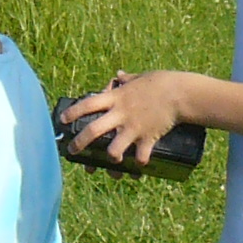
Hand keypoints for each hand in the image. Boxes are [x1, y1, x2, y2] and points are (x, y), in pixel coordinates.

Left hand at [65, 70, 190, 163]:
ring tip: (110, 161)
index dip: (72, 112)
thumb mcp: (140, 78)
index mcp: (116, 98)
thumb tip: (119, 75)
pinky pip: (139, 157)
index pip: (88, 104)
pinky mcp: (148, 138)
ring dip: (109, 158)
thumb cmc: (160, 83)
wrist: (180, 93)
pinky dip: (138, 163)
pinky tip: (138, 166)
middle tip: (72, 151)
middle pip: (93, 130)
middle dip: (79, 143)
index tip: (61, 119)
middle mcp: (121, 114)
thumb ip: (127, 79)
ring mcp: (134, 128)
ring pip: (113, 149)